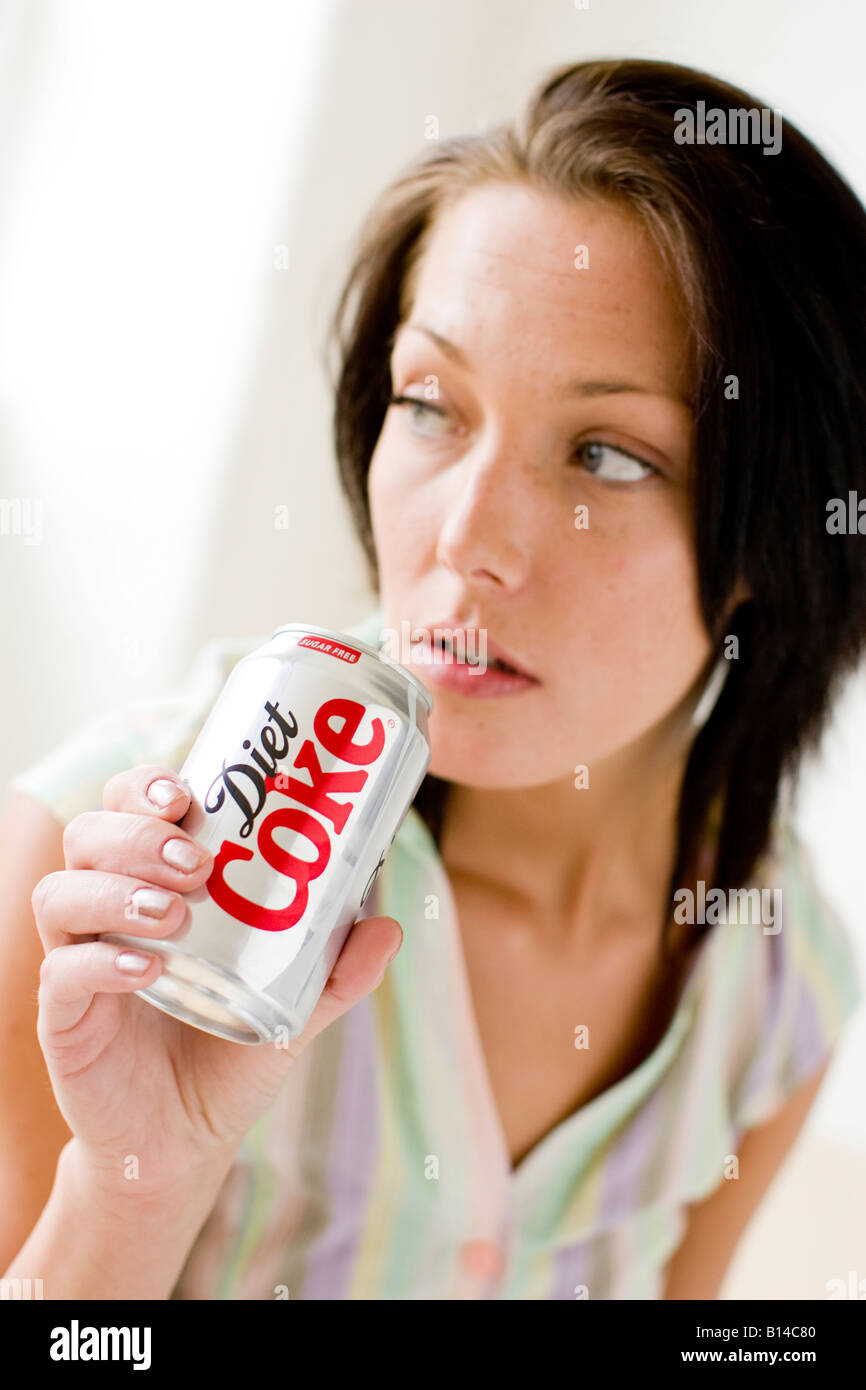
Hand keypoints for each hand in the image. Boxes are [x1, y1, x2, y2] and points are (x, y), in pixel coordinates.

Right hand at [31, 765, 401, 1196]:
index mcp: (152, 884)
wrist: (186, 1142)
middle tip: (197, 862)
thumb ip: (339, 970)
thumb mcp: (294, 1005)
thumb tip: (390, 926)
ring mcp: (79, 961)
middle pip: (88, 835)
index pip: (128, 808)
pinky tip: (147, 967)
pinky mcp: (64, 1018)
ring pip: (60, 892)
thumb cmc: (229, 1052)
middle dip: (137, 832)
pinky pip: (60, 971)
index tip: (186, 793)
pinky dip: (100, 960)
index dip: (145, 787)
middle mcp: (106, 912)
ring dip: (116, 888)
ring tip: (175, 912)